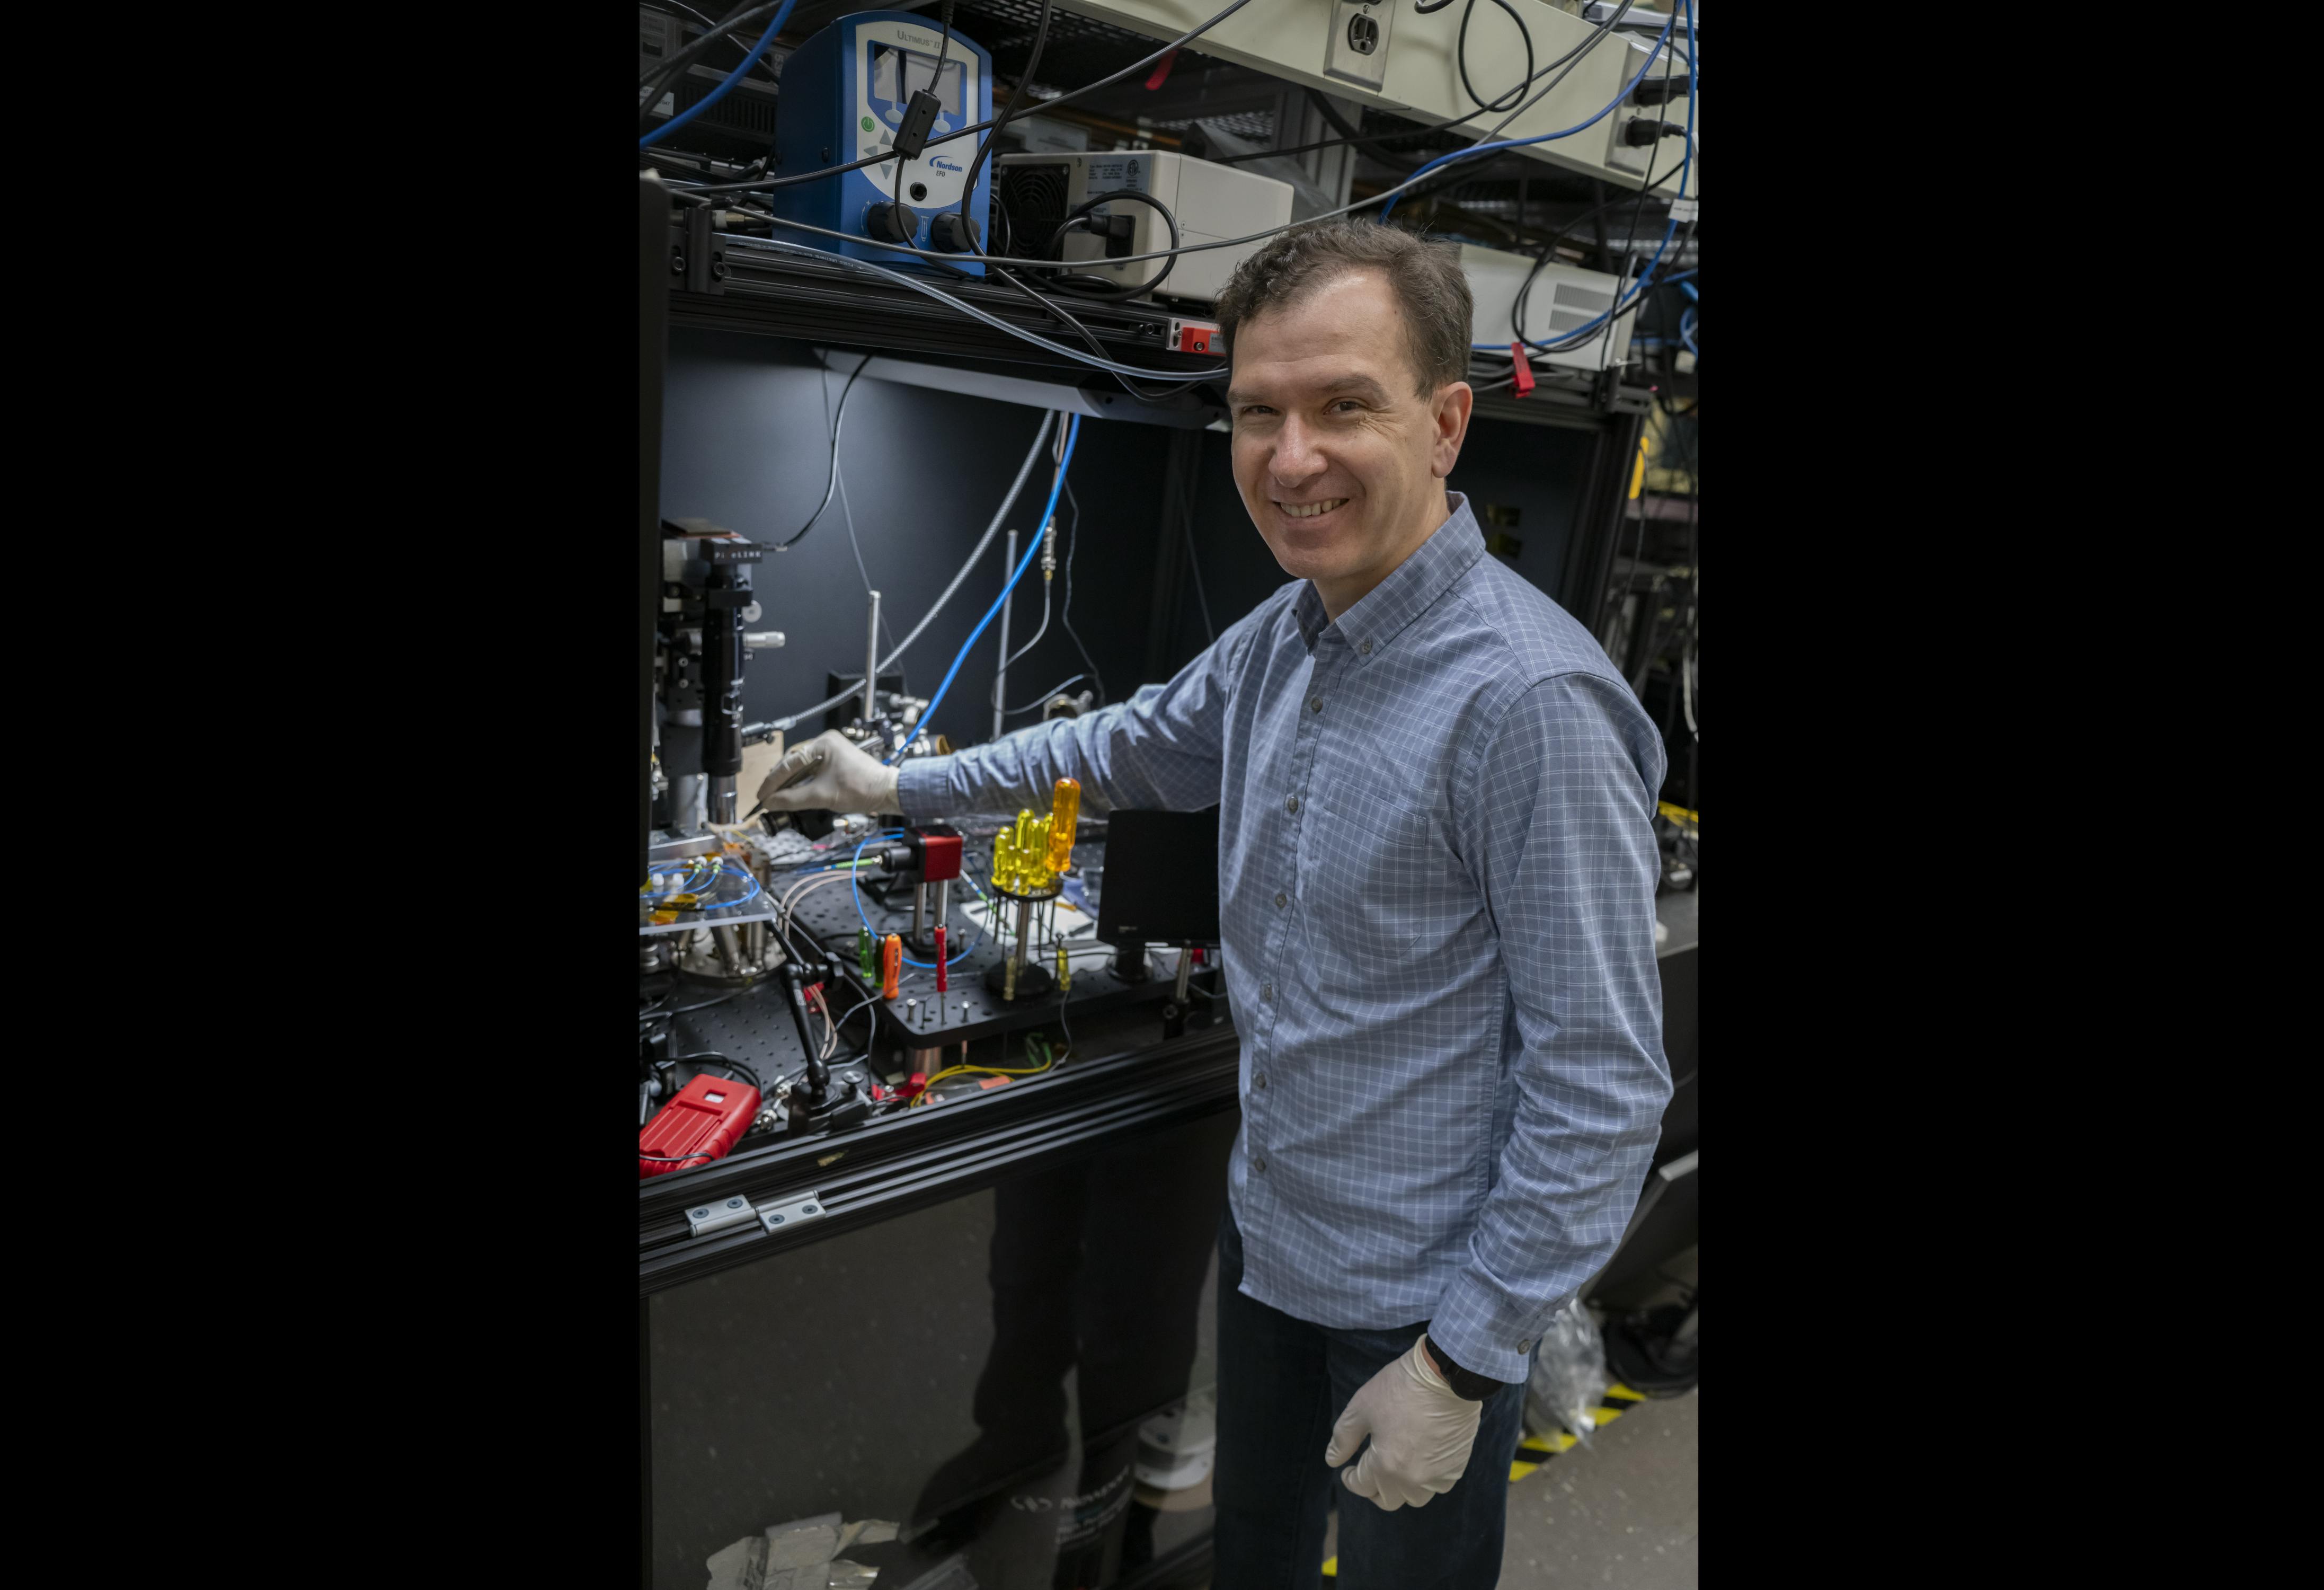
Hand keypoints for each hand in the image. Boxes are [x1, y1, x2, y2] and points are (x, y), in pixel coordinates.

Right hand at [755, 730, 900, 815]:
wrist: (887, 792)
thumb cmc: (861, 789)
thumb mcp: (822, 796)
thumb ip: (792, 799)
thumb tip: (770, 803)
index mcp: (823, 744)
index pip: (789, 763)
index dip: (773, 781)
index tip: (762, 795)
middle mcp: (826, 742)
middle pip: (793, 762)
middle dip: (779, 780)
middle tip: (766, 796)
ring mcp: (831, 751)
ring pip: (801, 766)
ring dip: (789, 782)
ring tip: (776, 796)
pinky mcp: (835, 760)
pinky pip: (812, 769)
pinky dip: (801, 781)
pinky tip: (793, 792)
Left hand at [1323, 1334, 1482, 1510]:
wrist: (1445, 1377)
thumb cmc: (1400, 1388)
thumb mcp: (1362, 1407)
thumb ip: (1343, 1438)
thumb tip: (1332, 1461)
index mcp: (1384, 1465)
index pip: (1361, 1487)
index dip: (1350, 1479)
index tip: (1347, 1472)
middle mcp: (1411, 1479)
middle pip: (1387, 1500)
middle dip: (1373, 1490)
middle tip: (1368, 1474)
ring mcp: (1436, 1476)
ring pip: (1414, 1498)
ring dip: (1401, 1489)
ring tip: (1395, 1470)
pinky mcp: (1455, 1467)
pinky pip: (1437, 1486)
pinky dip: (1426, 1480)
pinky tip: (1420, 1461)